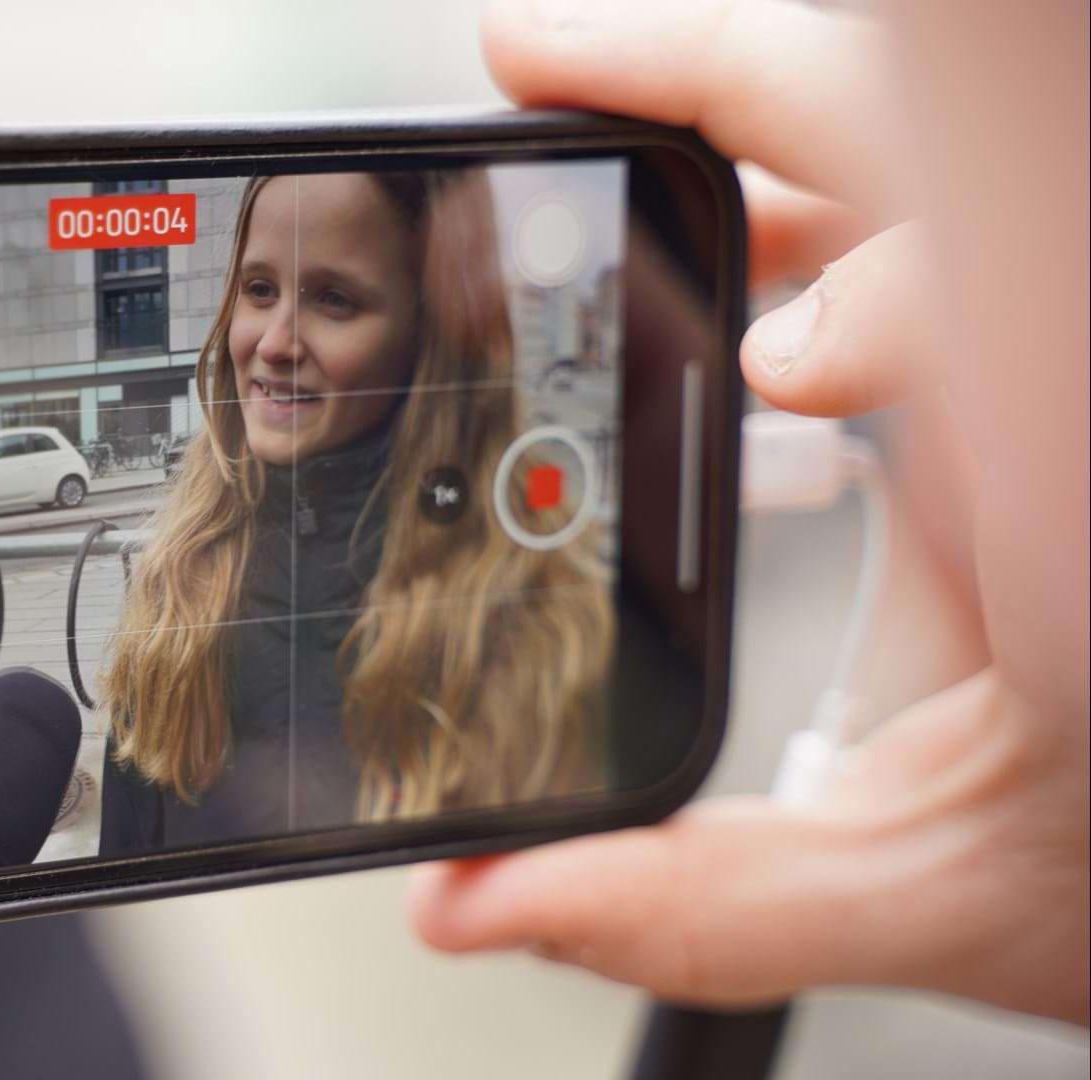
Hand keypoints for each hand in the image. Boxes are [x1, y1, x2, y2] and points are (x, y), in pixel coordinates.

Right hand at [409, 0, 1088, 1023]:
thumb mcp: (962, 892)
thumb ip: (710, 897)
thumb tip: (495, 897)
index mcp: (1041, 427)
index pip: (896, 131)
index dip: (709, 75)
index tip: (546, 71)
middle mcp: (1048, 358)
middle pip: (892, 111)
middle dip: (699, 79)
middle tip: (542, 78)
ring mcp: (1046, 370)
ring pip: (927, 172)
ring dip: (763, 173)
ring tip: (612, 214)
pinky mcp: (1039, 420)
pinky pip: (941, 274)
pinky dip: (828, 256)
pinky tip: (756, 345)